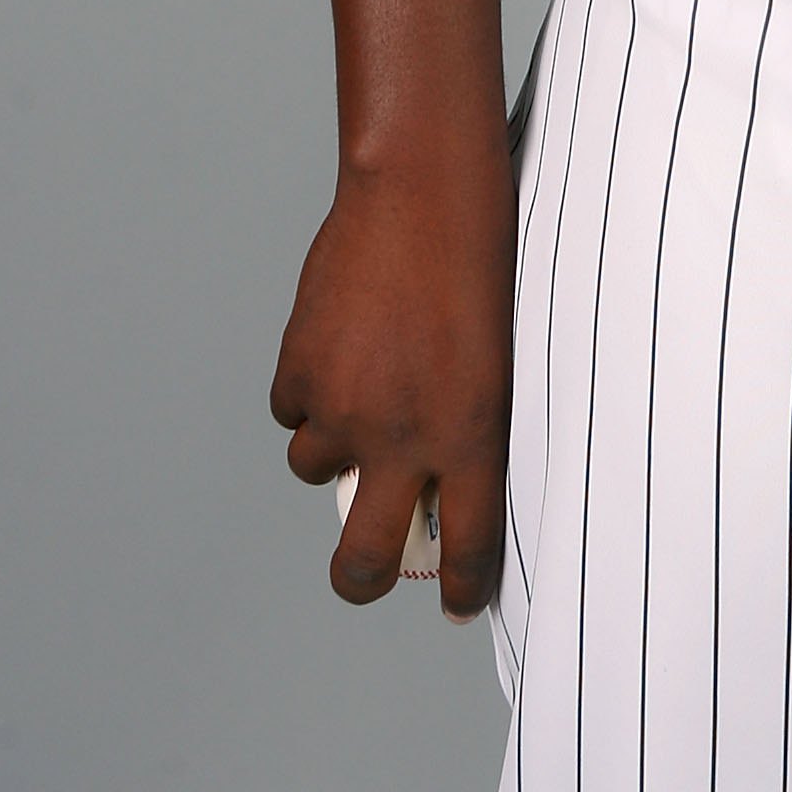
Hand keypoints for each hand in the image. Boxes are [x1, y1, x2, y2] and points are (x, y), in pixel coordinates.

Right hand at [270, 134, 517, 619]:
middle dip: (361, 579)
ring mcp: (344, 407)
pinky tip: (337, 346)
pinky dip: (306, 391)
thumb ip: (472, 418)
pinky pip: (290, 409)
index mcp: (473, 433)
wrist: (425, 188)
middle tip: (367, 572)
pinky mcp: (299, 370)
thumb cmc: (481, 258)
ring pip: (313, 468)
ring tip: (362, 386)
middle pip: (362, 560)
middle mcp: (403, 436)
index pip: (469, 544)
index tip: (455, 603)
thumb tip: (443, 475)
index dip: (461, 586)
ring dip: (331, 445)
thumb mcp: (500, 351)